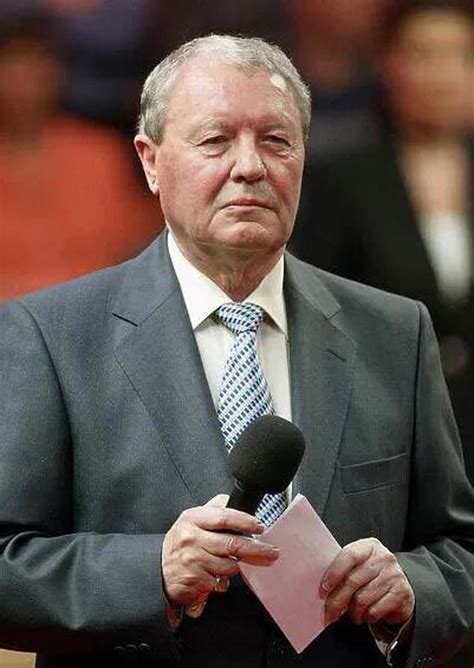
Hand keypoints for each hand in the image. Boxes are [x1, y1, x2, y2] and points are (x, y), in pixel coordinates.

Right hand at [162, 494, 278, 607]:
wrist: (156, 569)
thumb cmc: (179, 543)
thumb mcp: (191, 520)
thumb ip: (212, 509)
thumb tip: (231, 500)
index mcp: (192, 519)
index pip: (224, 517)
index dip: (245, 521)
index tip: (259, 526)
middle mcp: (191, 539)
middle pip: (232, 544)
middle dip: (257, 549)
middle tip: (272, 551)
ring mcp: (193, 561)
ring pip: (230, 565)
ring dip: (235, 566)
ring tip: (228, 562)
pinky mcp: (195, 581)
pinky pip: (220, 582)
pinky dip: (222, 581)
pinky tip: (214, 575)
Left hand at [321, 538, 414, 627]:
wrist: (400, 585)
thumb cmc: (372, 574)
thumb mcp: (359, 565)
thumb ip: (344, 570)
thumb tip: (323, 589)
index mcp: (369, 546)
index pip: (349, 556)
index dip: (334, 574)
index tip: (323, 590)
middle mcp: (383, 558)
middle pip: (353, 581)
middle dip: (336, 601)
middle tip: (329, 613)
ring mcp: (394, 575)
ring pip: (362, 599)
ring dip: (352, 612)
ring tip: (351, 613)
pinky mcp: (401, 594)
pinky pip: (375, 611)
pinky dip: (366, 617)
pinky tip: (365, 615)